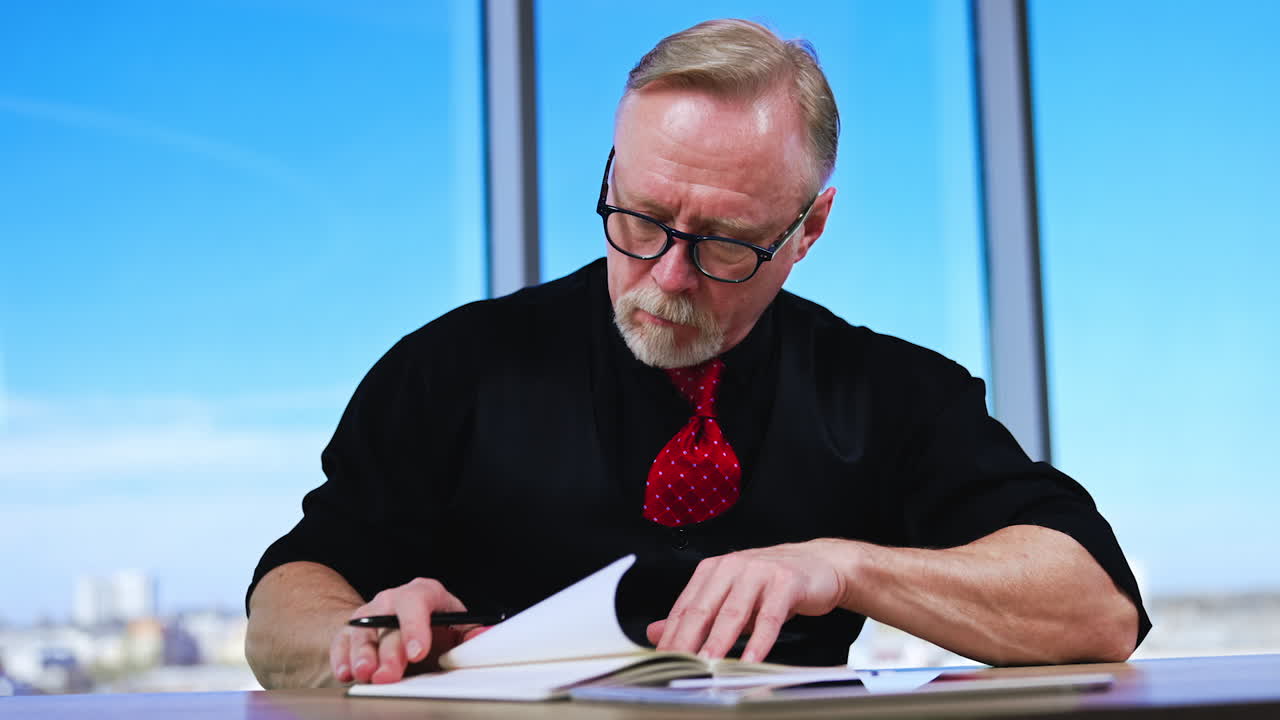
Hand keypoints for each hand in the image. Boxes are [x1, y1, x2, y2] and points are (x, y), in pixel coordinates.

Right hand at [330, 578, 486, 683]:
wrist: (401, 618)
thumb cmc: (432, 622)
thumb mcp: (456, 623)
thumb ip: (470, 631)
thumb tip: (484, 635)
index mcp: (422, 593)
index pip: (417, 602)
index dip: (416, 627)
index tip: (418, 652)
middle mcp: (392, 600)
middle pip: (387, 623)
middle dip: (389, 652)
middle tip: (389, 675)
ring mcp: (369, 614)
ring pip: (361, 632)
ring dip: (362, 655)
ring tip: (365, 674)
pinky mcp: (349, 631)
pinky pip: (341, 642)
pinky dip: (342, 659)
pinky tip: (346, 673)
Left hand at [646, 540, 850, 662]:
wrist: (819, 564)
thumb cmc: (772, 583)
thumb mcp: (730, 596)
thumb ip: (695, 614)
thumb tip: (656, 632)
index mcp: (713, 570)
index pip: (685, 606)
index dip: (672, 635)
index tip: (662, 661)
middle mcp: (732, 566)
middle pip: (704, 609)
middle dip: (688, 641)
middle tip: (678, 667)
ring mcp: (759, 572)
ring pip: (733, 613)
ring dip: (719, 643)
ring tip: (708, 666)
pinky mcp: (785, 582)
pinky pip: (770, 617)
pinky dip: (759, 642)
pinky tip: (750, 660)